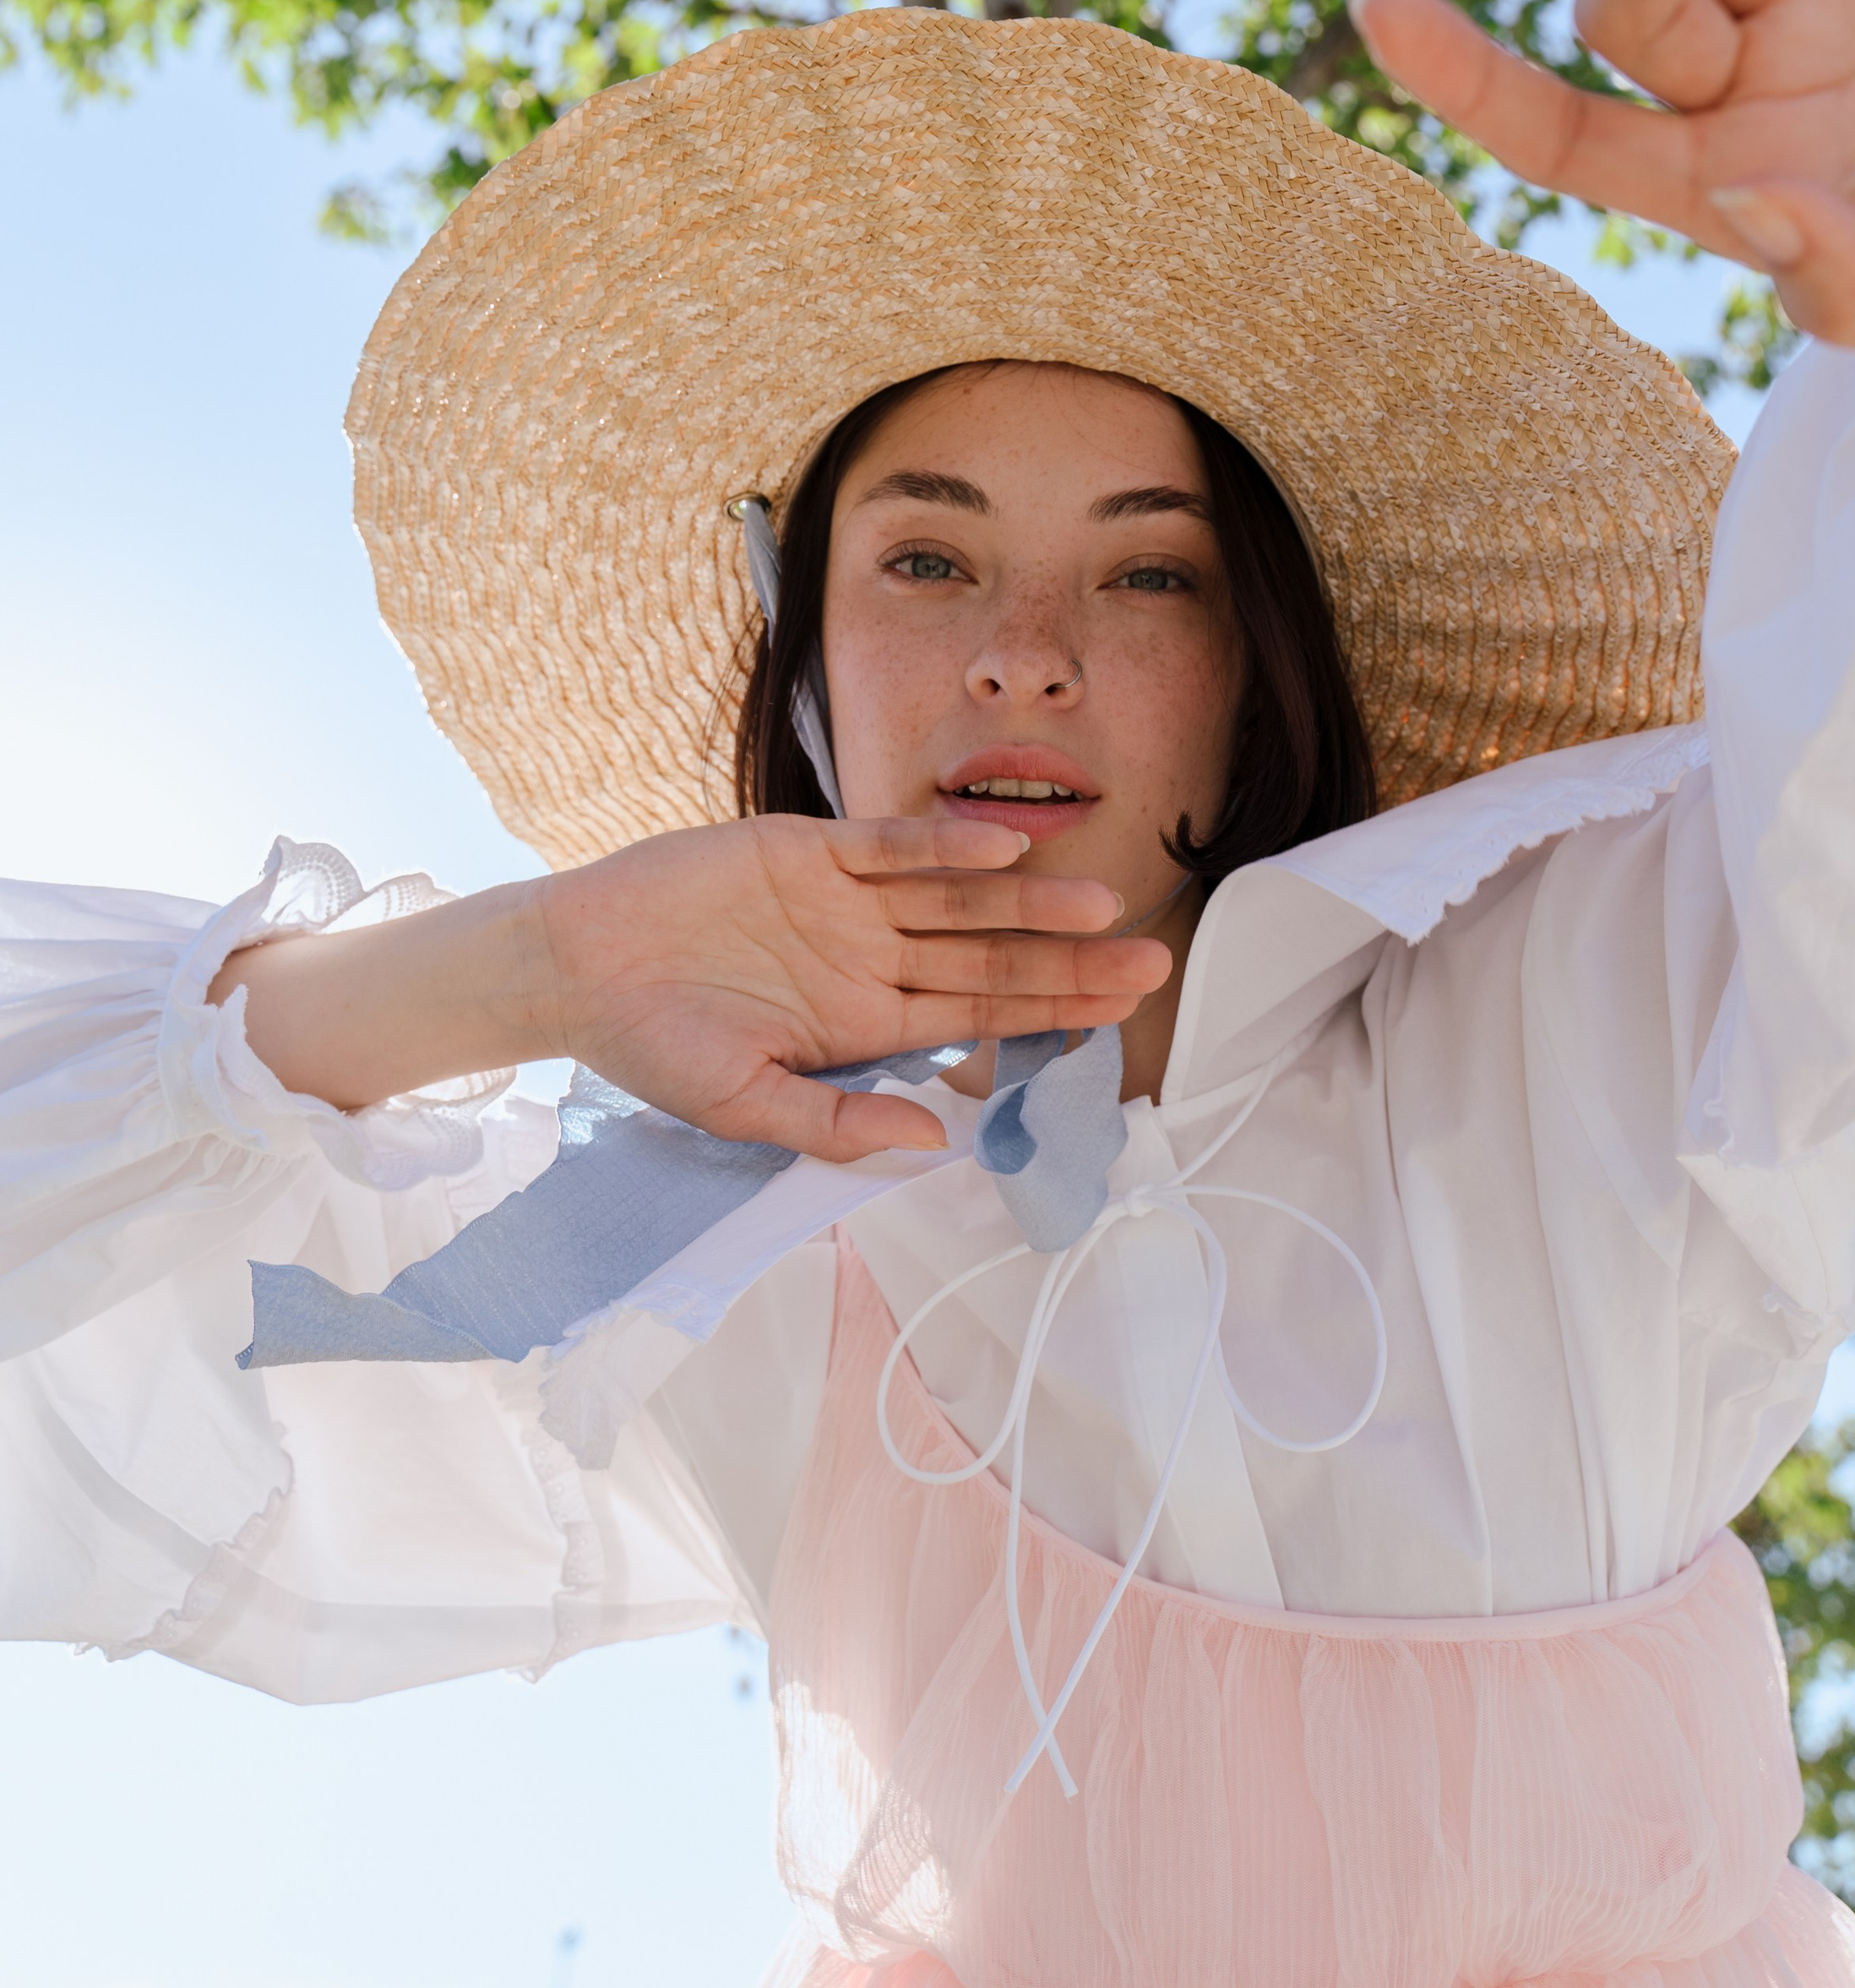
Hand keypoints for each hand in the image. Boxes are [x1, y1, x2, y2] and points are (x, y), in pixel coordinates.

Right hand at [527, 813, 1169, 1158]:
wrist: (573, 965)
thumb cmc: (652, 1044)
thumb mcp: (744, 1106)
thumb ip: (836, 1124)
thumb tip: (933, 1142)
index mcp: (865, 1022)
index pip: (981, 1019)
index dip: (1051, 1015)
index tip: (1121, 1017)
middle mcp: (871, 957)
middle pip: (989, 957)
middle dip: (1068, 962)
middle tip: (1149, 961)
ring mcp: (844, 901)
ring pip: (956, 899)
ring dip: (1026, 902)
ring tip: (1099, 907)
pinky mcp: (807, 848)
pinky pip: (888, 845)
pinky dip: (942, 845)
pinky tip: (1002, 849)